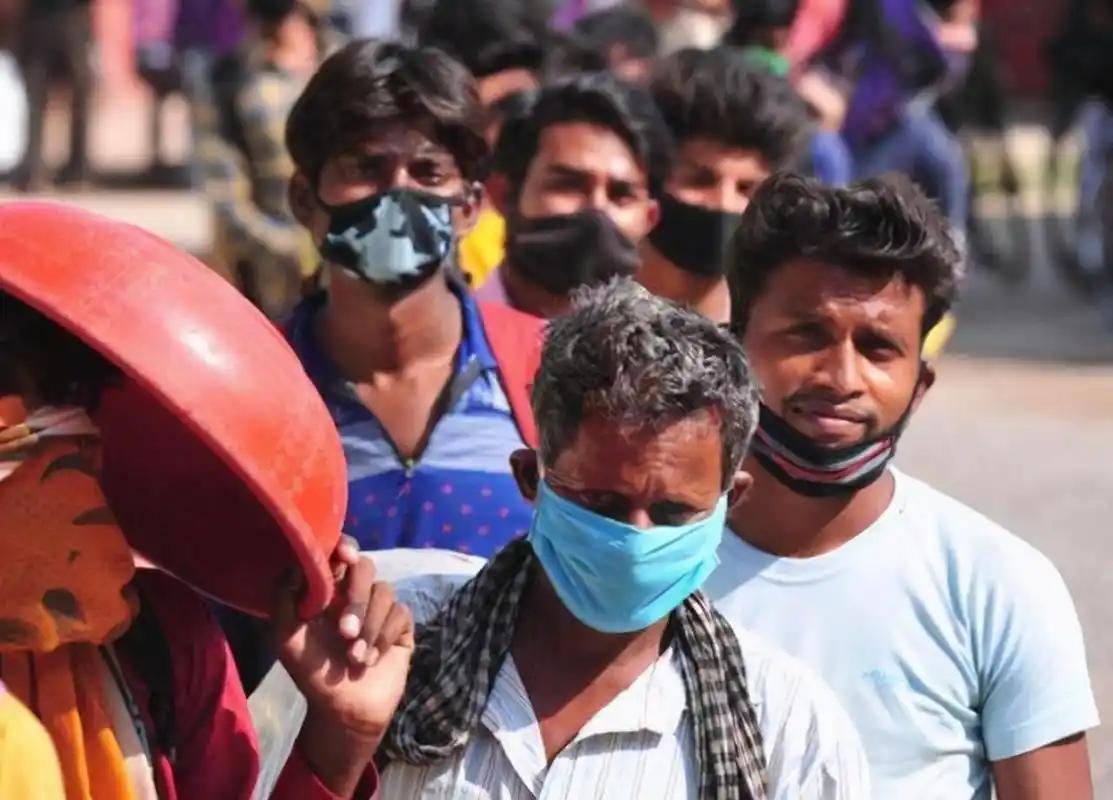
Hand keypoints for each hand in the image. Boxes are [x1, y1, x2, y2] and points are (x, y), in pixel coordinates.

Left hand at [273, 536, 414, 793]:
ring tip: (354, 657)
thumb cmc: (311, 672)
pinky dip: (383, 638)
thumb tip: (296, 566)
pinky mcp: (401, 626)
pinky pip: (400, 614)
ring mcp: (381, 609)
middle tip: (344, 631)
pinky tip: (370, 660)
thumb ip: (284, 600)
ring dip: (368, 627)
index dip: (344, 547)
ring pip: (385, 591)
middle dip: (356, 597)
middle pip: (366, 567)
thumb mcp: (286, 638)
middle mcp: (356, 593)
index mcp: (329, 590)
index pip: (340, 555)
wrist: (343, 711)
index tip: (344, 556)